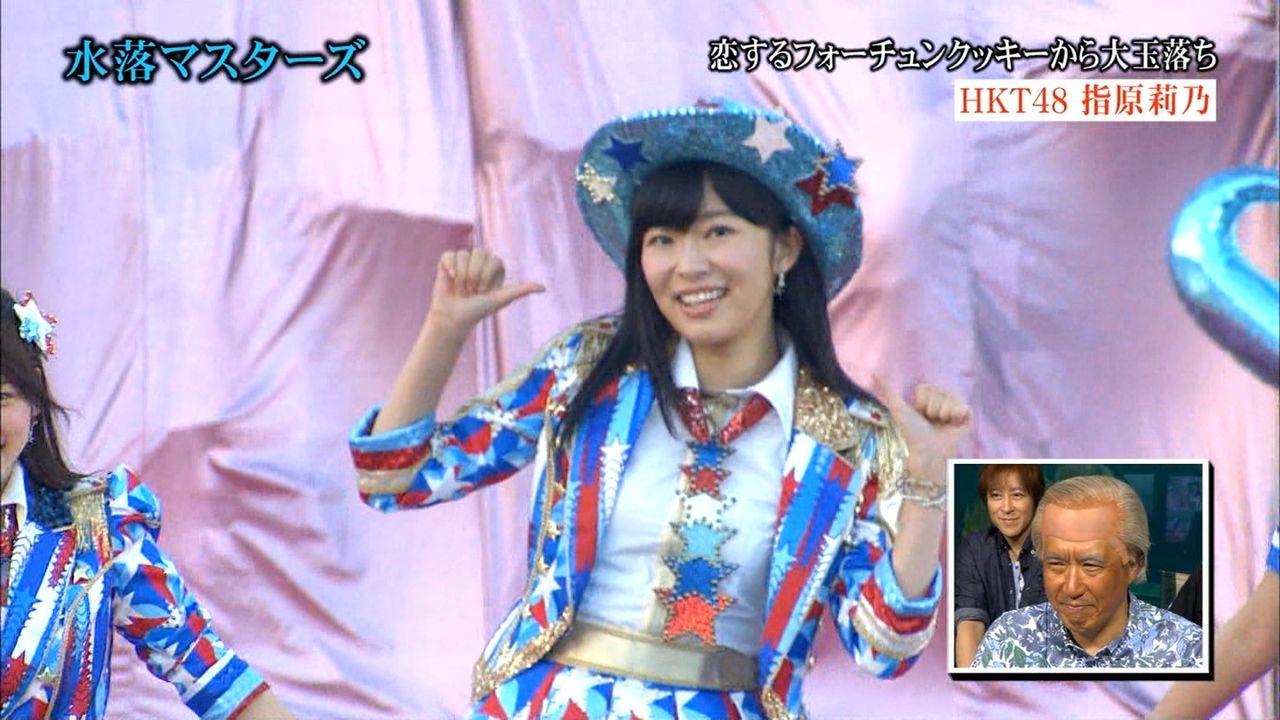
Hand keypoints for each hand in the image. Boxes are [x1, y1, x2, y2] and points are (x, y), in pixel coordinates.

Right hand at [426, 249, 543, 333]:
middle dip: (474, 274)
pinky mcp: (447, 262)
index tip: (483, 291)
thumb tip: (544, 287)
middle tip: (471, 290)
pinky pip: (450, 255)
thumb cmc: (478, 311)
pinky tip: (450, 279)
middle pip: (479, 252)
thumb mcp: (501, 299)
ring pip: (464, 254)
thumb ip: (521, 290)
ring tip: (460, 288)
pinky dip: (449, 268)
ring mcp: (463, 261)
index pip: (493, 259)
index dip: (486, 275)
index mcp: (494, 267)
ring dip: (461, 275)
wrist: (452, 318)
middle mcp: (479, 261)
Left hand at [873, 375, 971, 482]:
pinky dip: (956, 415)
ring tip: (942, 424)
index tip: (919, 413)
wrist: (928, 451)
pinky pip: (963, 406)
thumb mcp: (898, 409)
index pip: (926, 388)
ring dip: (943, 413)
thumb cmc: (912, 433)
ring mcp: (956, 408)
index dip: (921, 401)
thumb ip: (888, 391)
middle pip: (939, 392)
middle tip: (931, 421)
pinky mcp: (967, 416)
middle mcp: (942, 400)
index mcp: (928, 398)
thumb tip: (873, 374)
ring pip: (950, 399)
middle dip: (932, 408)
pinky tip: (953, 424)